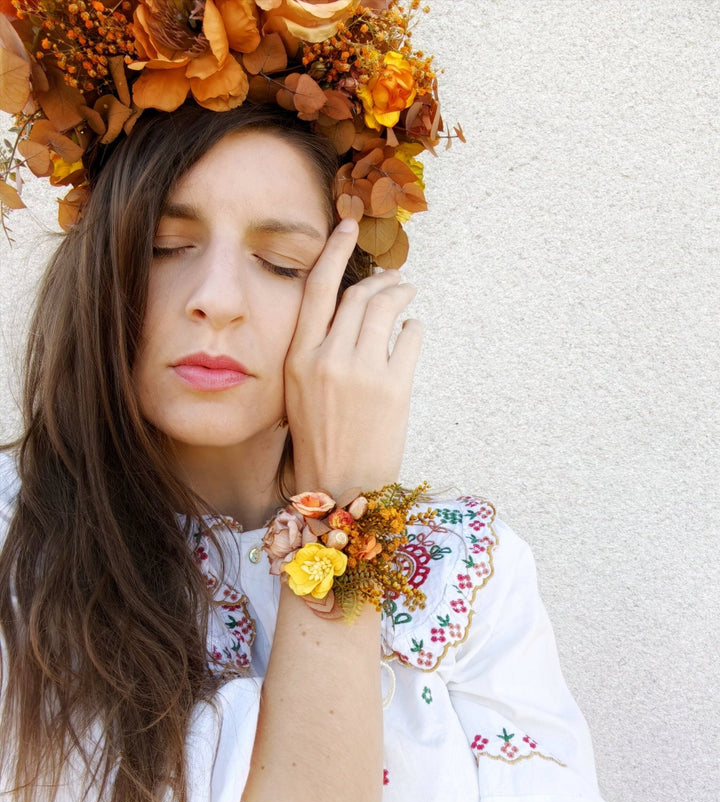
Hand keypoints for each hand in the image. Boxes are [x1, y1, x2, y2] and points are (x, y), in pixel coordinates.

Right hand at [285, 219, 420, 495]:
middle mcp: (327, 359)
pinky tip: (412, 330)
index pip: (316, 289)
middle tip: (394, 279)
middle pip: (357, 295)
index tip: (348, 226)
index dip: (334, 251)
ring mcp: (362, 372)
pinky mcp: (394, 388)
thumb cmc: (319, 442)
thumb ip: (317, 352)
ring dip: (400, 295)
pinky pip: (410, 338)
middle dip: (379, 280)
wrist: (341, 489)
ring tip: (407, 296)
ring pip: (386, 309)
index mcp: (298, 358)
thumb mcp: (300, 393)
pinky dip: (414, 327)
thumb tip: (348, 314)